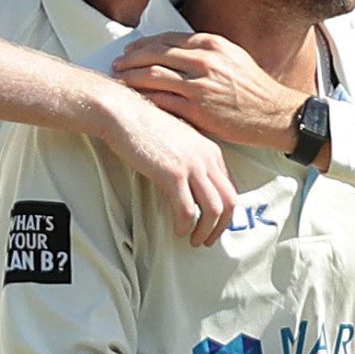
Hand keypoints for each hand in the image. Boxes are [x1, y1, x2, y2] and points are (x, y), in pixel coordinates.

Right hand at [97, 86, 236, 246]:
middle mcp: (207, 157)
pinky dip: (184, 225)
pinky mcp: (173, 174)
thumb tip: (193, 185)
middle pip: (229, 201)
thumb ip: (191, 159)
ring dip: (205, 231)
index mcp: (211, 149)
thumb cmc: (144, 126)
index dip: (226, 211)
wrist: (123, 113)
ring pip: (213, 210)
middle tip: (207, 239)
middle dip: (221, 226)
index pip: (231, 187)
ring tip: (194, 240)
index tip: (215, 223)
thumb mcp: (178, 140)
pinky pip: (186, 210)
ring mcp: (192, 165)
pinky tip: (177, 230)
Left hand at [113, 32, 303, 151]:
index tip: (130, 51)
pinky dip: (145, 99)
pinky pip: (162, 101)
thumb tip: (176, 50)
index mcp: (211, 44)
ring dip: (131, 78)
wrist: (274, 114)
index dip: (144, 45)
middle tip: (116, 65)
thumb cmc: (253, 87)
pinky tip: (135, 102)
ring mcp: (199, 85)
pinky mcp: (197, 109)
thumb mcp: (231, 57)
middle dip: (131, 59)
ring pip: (153, 76)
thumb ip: (204, 52)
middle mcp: (204, 60)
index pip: (166, 39)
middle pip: (155, 54)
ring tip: (119, 81)